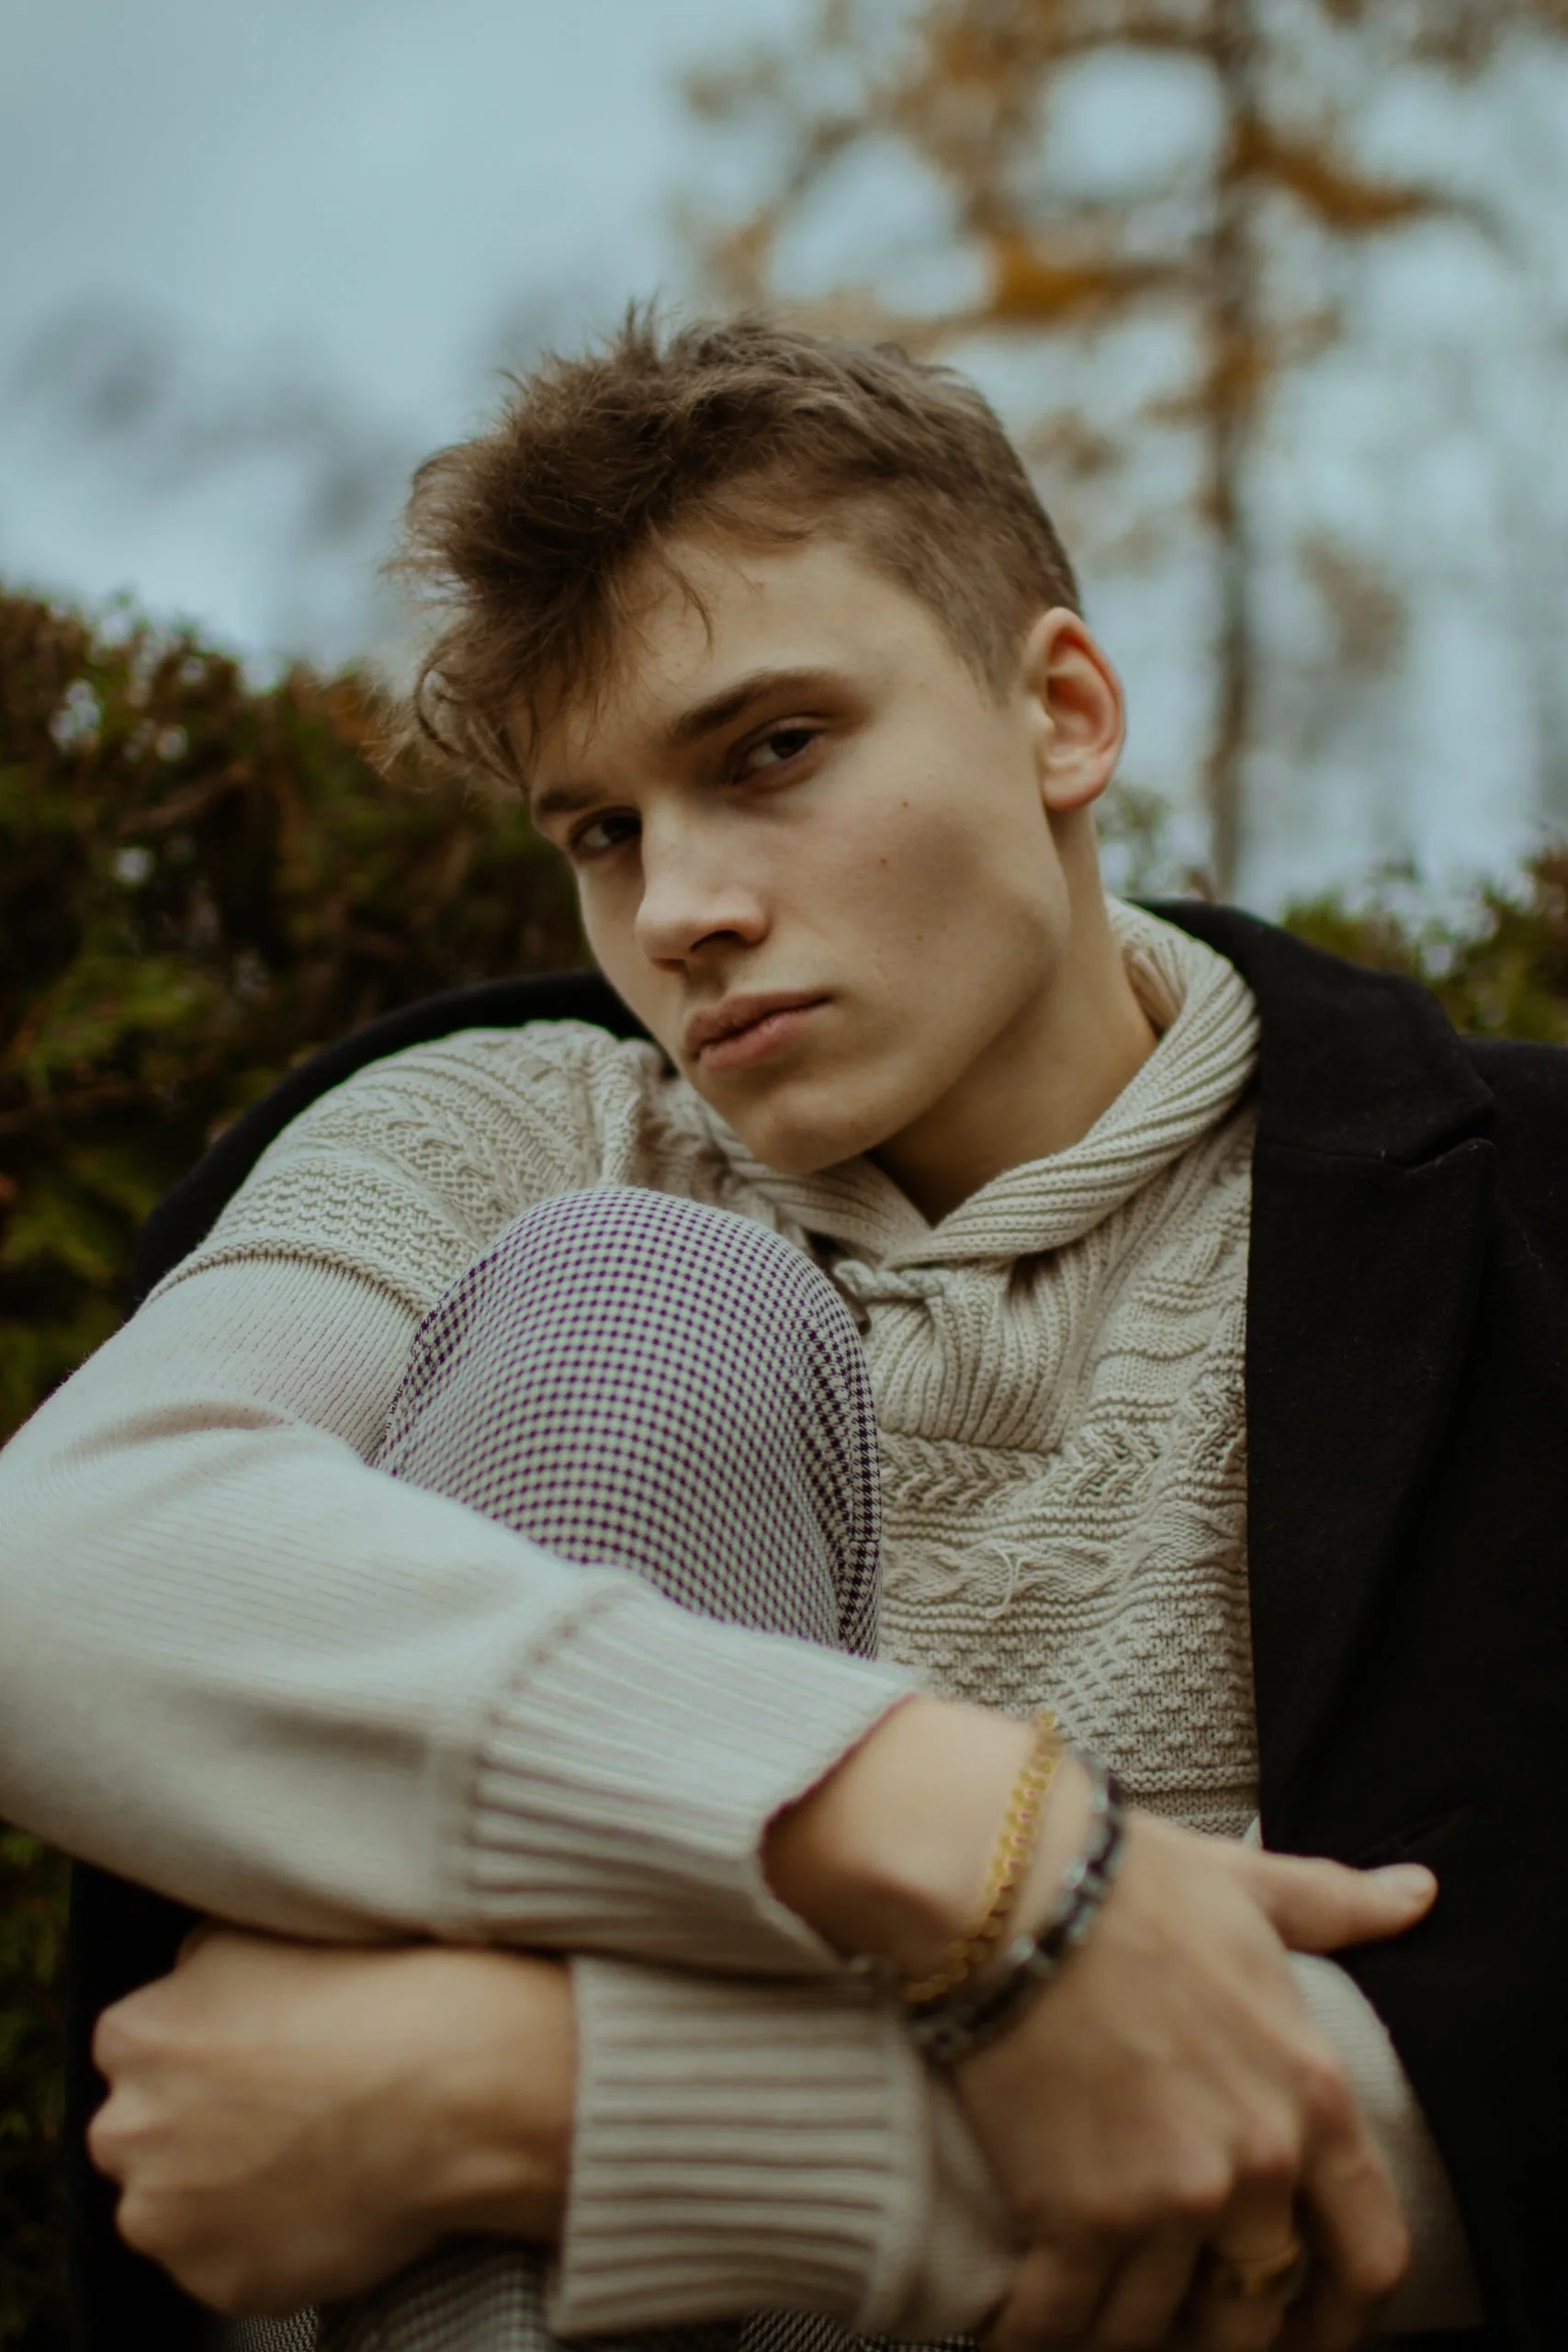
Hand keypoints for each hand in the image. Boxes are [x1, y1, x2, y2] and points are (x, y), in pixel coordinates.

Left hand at [88, 1927, 573, 2314]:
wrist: (451, 2082)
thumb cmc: (369, 1994)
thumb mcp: (263, 1933)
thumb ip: (197, 1970)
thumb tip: (187, 1990)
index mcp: (133, 2038)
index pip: (137, 2052)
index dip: (201, 2051)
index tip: (256, 2054)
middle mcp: (129, 2132)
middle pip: (143, 2133)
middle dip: (195, 2125)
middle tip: (285, 2106)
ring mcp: (171, 2218)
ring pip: (175, 2209)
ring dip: (221, 2192)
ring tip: (312, 2152)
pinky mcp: (220, 2283)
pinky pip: (227, 2265)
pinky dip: (266, 2241)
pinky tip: (325, 2195)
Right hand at [768, 1702, 1433, 2351]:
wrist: (1008, 1887)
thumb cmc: (1125, 1879)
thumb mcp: (1250, 1887)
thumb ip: (1335, 1906)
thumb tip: (1416, 1892)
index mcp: (1311, 2094)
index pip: (1368, 2253)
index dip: (1341, 2314)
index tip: (1307, 2328)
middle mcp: (1256, 2164)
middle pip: (1258, 2312)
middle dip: (1219, 2330)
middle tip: (1177, 2322)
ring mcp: (1167, 2199)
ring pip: (1156, 2330)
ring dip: (1124, 2335)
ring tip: (1091, 2316)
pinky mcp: (1076, 2217)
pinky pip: (1063, 2323)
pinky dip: (1036, 2337)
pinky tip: (1015, 2331)